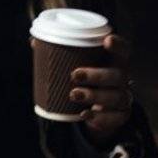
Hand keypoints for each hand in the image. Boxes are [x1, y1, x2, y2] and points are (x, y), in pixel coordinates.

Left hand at [61, 33, 133, 148]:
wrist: (95, 111)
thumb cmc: (86, 81)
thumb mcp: (76, 68)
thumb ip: (59, 55)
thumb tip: (34, 42)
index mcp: (113, 63)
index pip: (123, 51)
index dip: (118, 45)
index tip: (107, 40)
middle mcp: (121, 79)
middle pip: (118, 75)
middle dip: (97, 75)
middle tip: (74, 74)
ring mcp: (123, 98)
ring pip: (117, 97)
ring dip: (95, 96)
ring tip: (73, 94)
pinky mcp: (120, 116)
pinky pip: (115, 117)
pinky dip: (99, 117)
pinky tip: (84, 114)